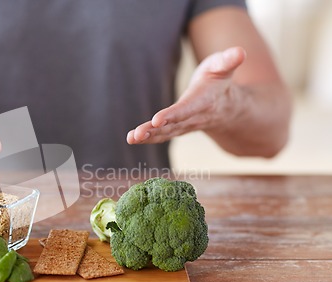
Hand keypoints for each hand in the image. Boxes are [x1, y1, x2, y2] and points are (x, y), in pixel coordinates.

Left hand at [127, 47, 245, 144]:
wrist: (225, 106)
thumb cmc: (219, 81)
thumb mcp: (224, 66)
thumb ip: (229, 60)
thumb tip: (240, 52)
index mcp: (204, 101)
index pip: (187, 109)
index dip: (173, 115)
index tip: (157, 119)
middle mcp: (194, 117)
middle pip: (173, 125)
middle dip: (155, 130)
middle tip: (137, 134)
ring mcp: (185, 125)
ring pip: (165, 133)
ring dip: (147, 136)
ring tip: (131, 138)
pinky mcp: (176, 128)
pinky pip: (161, 135)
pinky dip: (147, 137)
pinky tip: (132, 138)